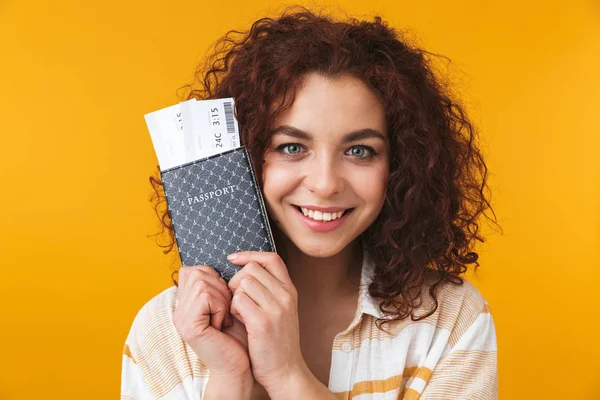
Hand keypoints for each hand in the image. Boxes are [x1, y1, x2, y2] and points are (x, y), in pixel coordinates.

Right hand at [173, 265, 250, 377]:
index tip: (224, 299)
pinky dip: (220, 306)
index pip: (191, 271)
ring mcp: (181, 319)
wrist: (240, 365)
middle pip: (197, 273)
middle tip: (226, 310)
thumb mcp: (227, 304)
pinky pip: (206, 297)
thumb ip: (217, 286)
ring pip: (202, 283)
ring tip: (225, 317)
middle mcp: (179, 310)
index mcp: (185, 304)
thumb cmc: (238, 335)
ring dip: (221, 298)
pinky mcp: (189, 326)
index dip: (213, 278)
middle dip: (220, 287)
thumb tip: (224, 261)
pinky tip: (223, 324)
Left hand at [226, 251, 308, 392]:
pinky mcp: (263, 322)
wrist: (285, 371)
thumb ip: (269, 290)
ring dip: (234, 296)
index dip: (250, 255)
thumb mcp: (280, 310)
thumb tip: (243, 269)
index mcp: (290, 290)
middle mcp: (286, 295)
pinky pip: (238, 300)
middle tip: (237, 301)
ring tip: (240, 313)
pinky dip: (233, 309)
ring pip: (243, 283)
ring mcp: (276, 308)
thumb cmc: (276, 341)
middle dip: (237, 281)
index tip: (234, 259)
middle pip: (252, 269)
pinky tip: (239, 320)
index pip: (271, 258)